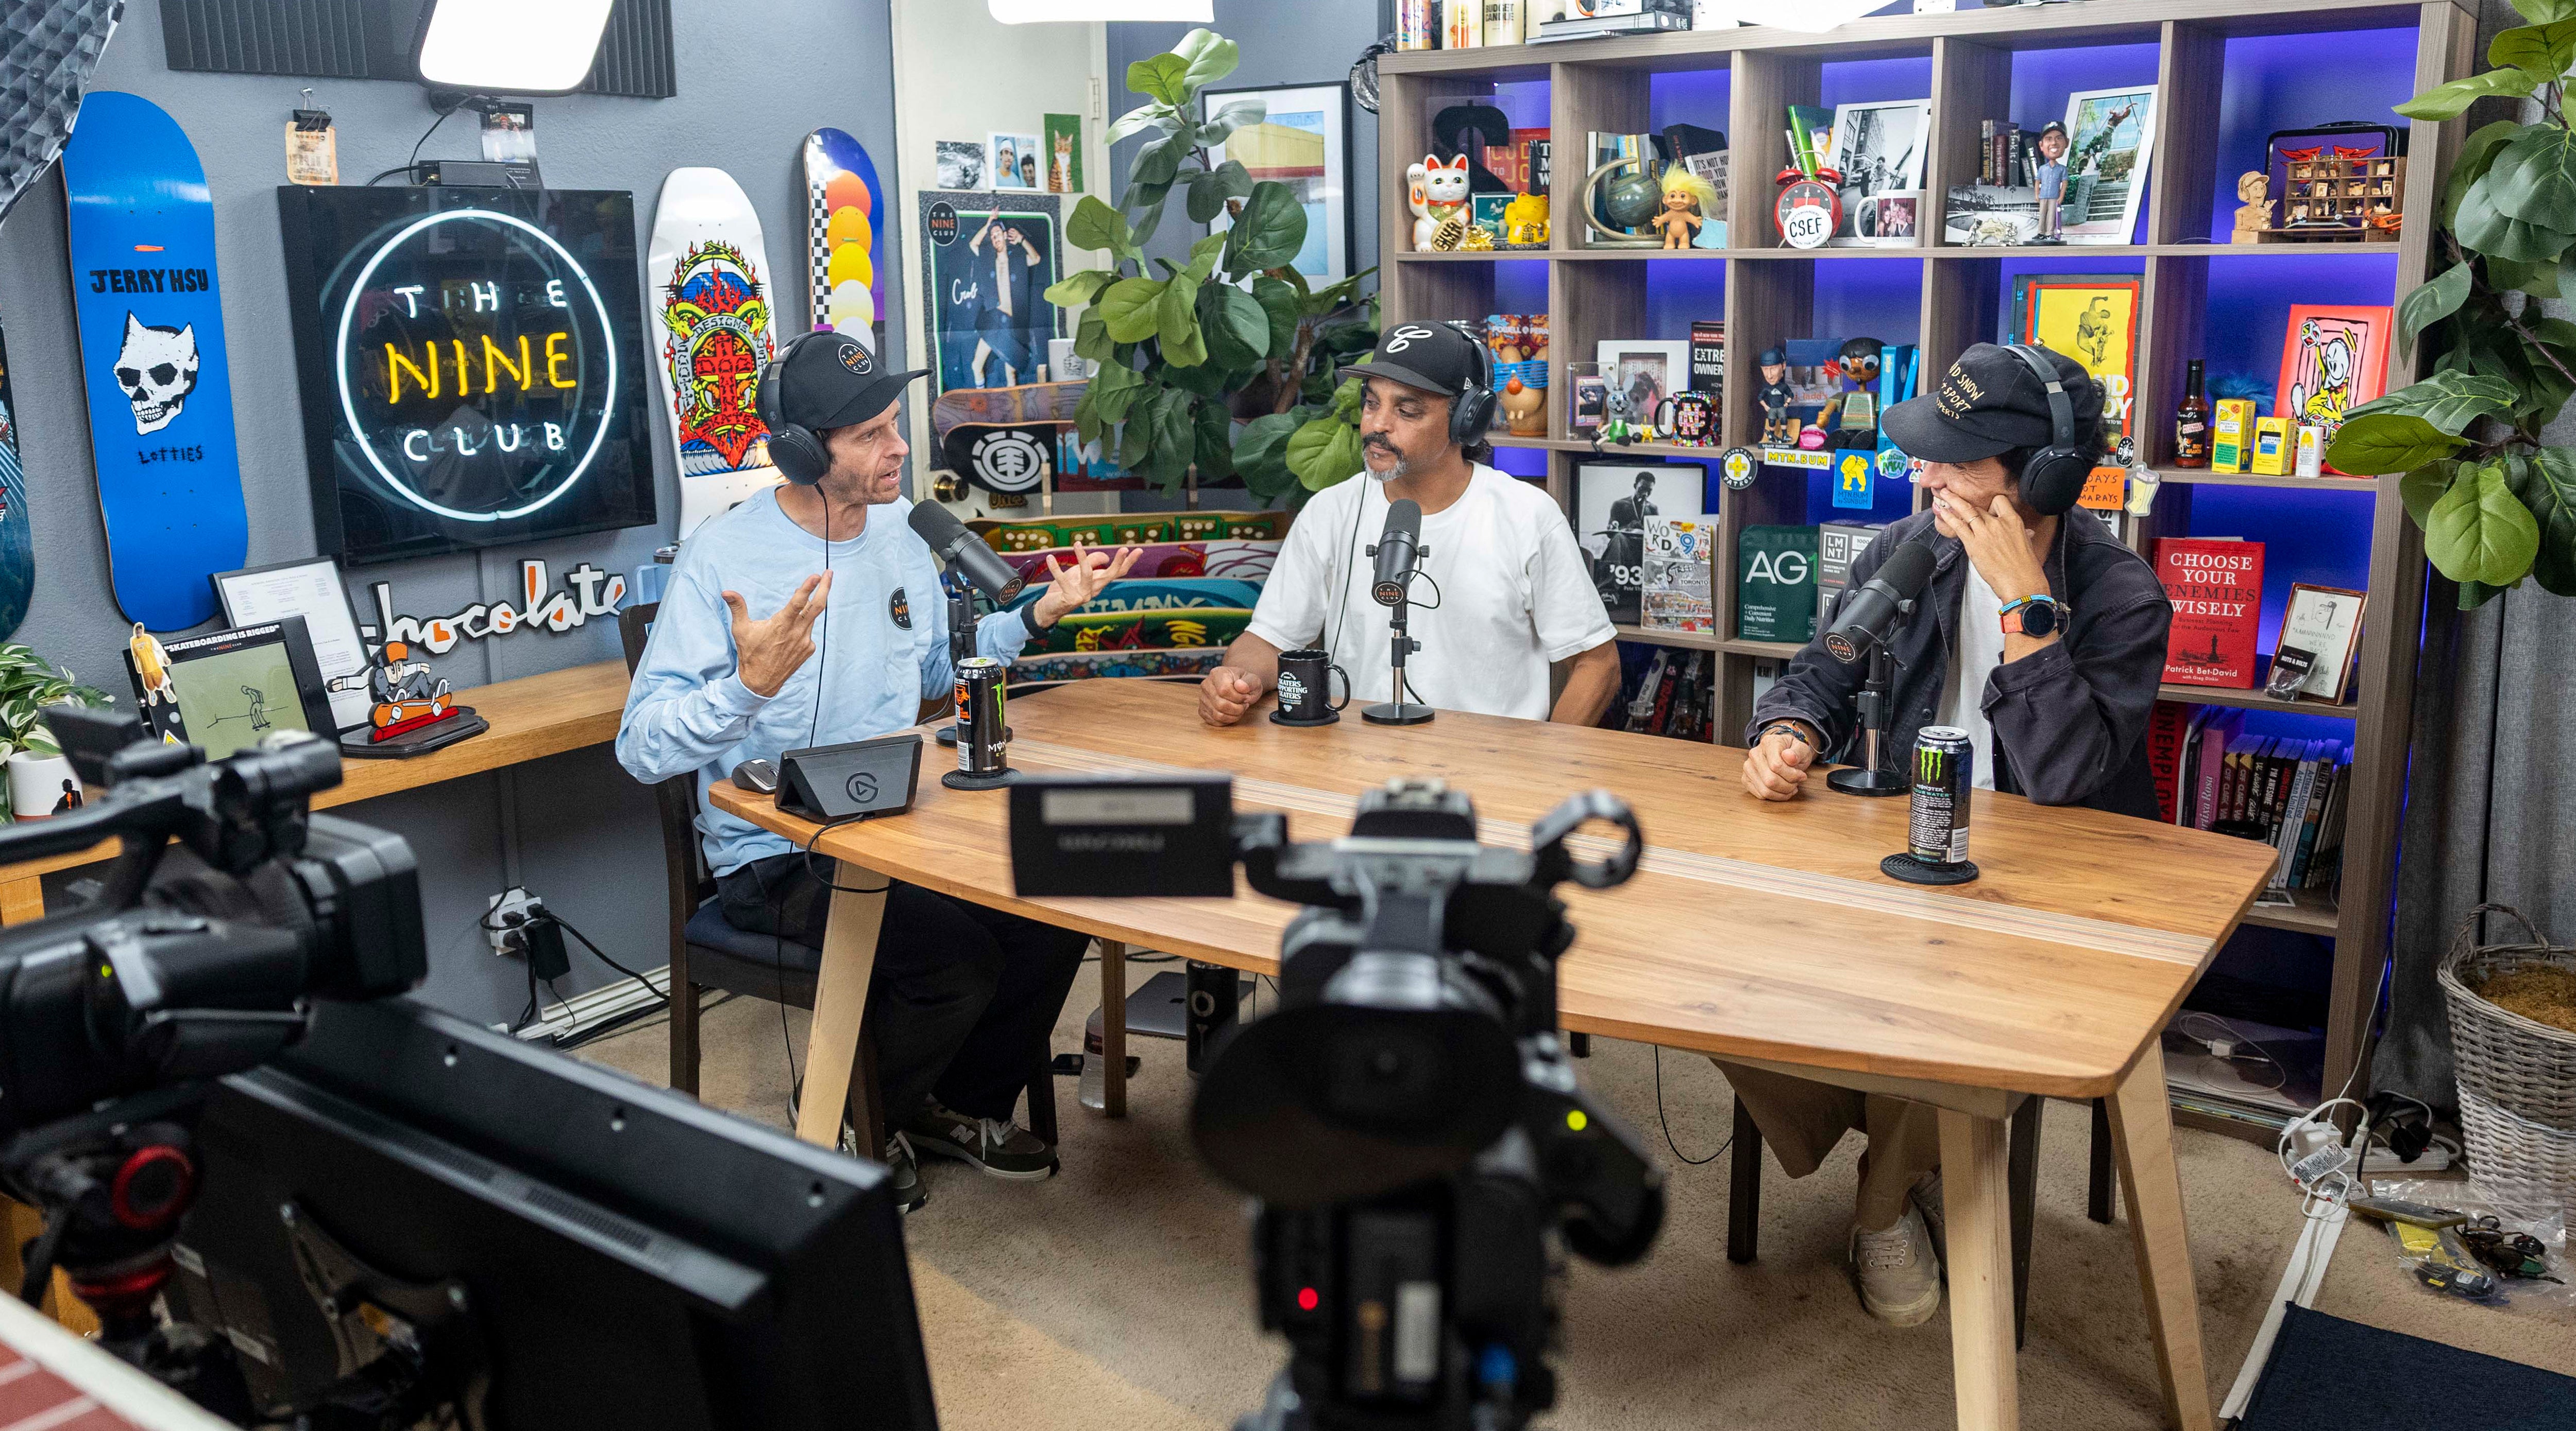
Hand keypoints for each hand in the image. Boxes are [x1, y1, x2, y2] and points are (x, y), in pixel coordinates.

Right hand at [722, 573, 831, 697]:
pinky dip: (804, 625)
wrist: (760, 682)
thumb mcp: (741, 630)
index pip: (798, 602)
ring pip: (812, 618)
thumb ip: (737, 608)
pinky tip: (793, 629)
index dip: (808, 588)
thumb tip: (726, 591)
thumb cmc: (750, 654)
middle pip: (817, 606)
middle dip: (825, 588)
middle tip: (829, 573)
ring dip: (813, 605)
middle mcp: (797, 633)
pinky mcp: (808, 650)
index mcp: (781, 625)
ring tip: (811, 594)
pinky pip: (809, 632)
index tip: (817, 575)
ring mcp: (805, 642)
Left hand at [1029, 540, 1142, 627]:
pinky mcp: (1069, 598)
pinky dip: (1055, 569)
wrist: (1049, 608)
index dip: (1127, 562)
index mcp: (1097, 583)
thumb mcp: (1077, 572)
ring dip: (1082, 558)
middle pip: (1110, 575)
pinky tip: (1050, 559)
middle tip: (1125, 549)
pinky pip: (1063, 580)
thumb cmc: (1064, 589)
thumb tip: (1106, 557)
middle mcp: (1093, 590)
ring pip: (1087, 574)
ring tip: (1077, 543)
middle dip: (1119, 562)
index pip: (1117, 572)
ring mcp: (1083, 595)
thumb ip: (1090, 562)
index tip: (1138, 550)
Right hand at [1199, 666, 1262, 726]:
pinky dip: (1227, 720)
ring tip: (1239, 709)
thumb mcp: (1253, 680)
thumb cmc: (1245, 684)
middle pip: (1220, 704)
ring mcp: (1203, 698)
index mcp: (1217, 674)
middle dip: (1237, 709)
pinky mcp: (1203, 710)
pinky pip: (1214, 721)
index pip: (1224, 690)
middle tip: (1244, 705)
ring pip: (1217, 715)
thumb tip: (1240, 686)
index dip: (1238, 698)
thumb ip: (1249, 682)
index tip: (1246, 697)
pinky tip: (1232, 713)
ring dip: (1233, 716)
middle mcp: (1206, 685)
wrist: (1239, 688)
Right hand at [1743, 724, 1817, 801]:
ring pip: (1765, 791)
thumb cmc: (1792, 751)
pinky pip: (1760, 795)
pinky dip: (1774, 796)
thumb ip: (1798, 752)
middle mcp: (1755, 754)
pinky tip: (1782, 790)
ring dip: (1782, 793)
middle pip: (1770, 780)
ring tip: (1790, 787)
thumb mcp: (1802, 748)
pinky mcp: (1746, 779)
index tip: (1802, 775)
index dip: (1792, 775)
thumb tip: (1790, 757)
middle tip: (1796, 782)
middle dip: (1788, 786)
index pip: (1776, 766)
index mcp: (1768, 743)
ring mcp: (1748, 767)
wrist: (1783, 751)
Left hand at [1935, 492, 2050, 605]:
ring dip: (1952, 501)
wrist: (2021, 582)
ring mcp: (1984, 532)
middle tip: (1952, 494)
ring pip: (1966, 510)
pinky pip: (1958, 525)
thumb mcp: (2026, 544)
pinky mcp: (1973, 544)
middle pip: (1979, 507)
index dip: (1990, 503)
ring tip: (1942, 493)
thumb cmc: (2026, 567)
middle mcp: (1998, 523)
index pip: (1999, 501)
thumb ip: (2022, 535)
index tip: (1985, 507)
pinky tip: (1942, 511)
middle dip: (1965, 503)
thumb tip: (2026, 533)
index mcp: (2013, 521)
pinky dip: (1949, 517)